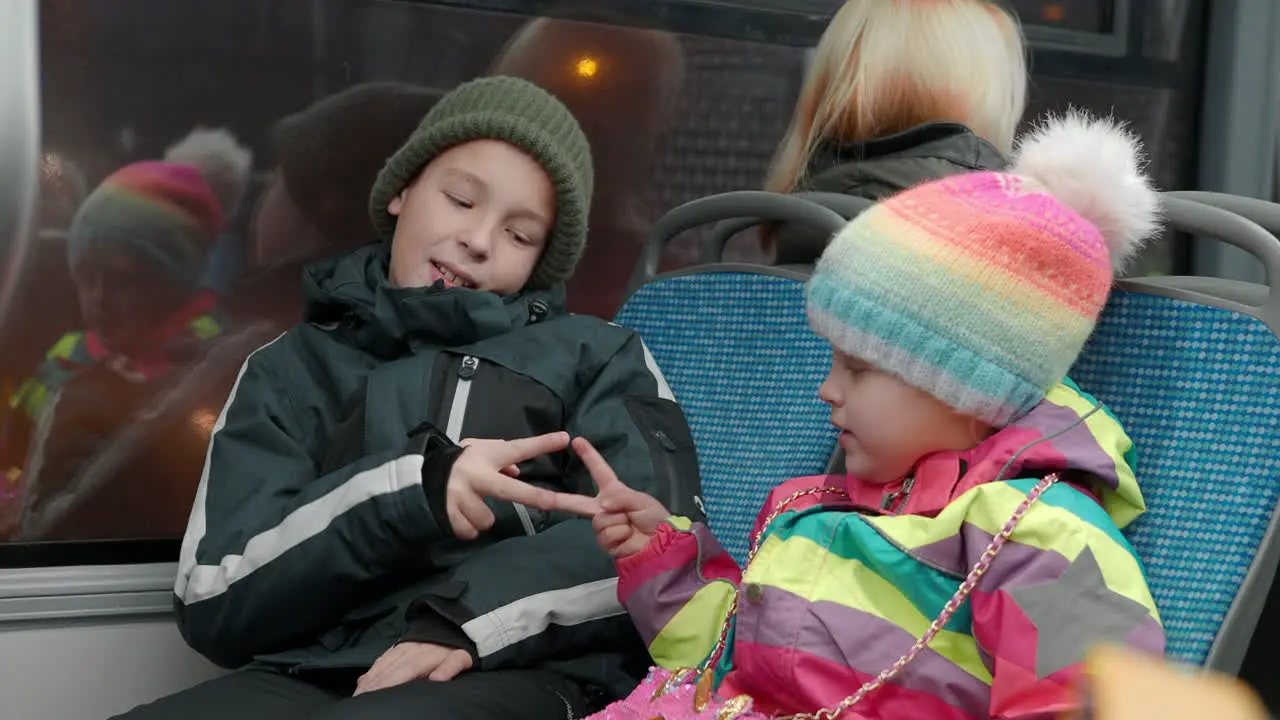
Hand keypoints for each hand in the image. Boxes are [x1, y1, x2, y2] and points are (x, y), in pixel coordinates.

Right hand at [354, 642, 472, 694]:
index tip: (375, 695)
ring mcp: (404, 645)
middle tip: (360, 698)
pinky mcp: (400, 644)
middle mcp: (411, 648)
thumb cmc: (459, 647)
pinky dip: (372, 669)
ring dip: (370, 678)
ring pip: (383, 662)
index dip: (388, 682)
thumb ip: (452, 666)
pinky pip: (383, 657)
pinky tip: (363, 681)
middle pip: (389, 667)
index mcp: (426, 653)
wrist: (456, 623)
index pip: (405, 669)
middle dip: (374, 684)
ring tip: (359, 693)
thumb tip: (438, 678)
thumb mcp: (463, 656)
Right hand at [446, 431, 572, 539]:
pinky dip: (467, 528)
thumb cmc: (458, 463)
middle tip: (553, 502)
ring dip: (481, 518)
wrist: (418, 474)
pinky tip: (458, 514)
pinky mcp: (446, 512)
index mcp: (486, 456)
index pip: (518, 449)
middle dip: (533, 496)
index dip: (542, 444)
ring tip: (468, 505)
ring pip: (486, 520)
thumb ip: (501, 460)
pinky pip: (469, 531)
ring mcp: (459, 495)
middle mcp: (474, 475)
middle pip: (509, 490)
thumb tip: (516, 472)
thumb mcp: (479, 452)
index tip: (564, 439)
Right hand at [567, 436, 670, 556]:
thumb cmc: (654, 518)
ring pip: (600, 520)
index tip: (576, 441)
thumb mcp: (641, 500)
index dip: (589, 456)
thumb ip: (621, 497)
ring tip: (630, 526)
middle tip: (543, 498)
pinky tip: (627, 538)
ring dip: (619, 522)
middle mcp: (604, 508)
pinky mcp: (604, 542)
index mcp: (613, 492)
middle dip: (559, 499)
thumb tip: (602, 506)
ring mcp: (602, 526)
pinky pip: (606, 534)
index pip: (599, 472)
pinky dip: (620, 535)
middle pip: (576, 502)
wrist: (662, 544)